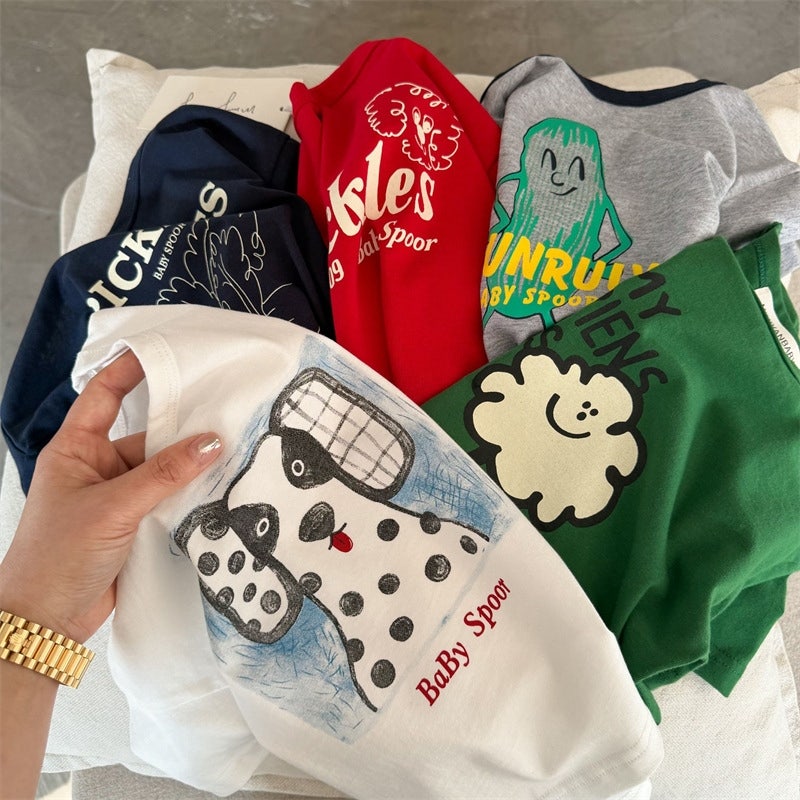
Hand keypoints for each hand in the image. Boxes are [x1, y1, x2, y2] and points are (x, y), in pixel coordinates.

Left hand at [0, 349, 222, 642]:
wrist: (46, 620)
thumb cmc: (58, 555)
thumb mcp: (113, 507)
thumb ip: (165, 474)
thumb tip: (213, 442)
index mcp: (77, 448)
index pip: (104, 395)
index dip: (131, 370)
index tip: (167, 350)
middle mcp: (98, 466)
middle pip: (147, 435)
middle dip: (182, 428)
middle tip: (226, 411)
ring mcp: (118, 496)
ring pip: (164, 470)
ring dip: (191, 467)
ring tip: (232, 451)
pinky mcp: (135, 524)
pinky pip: (168, 498)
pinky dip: (190, 495)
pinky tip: (219, 488)